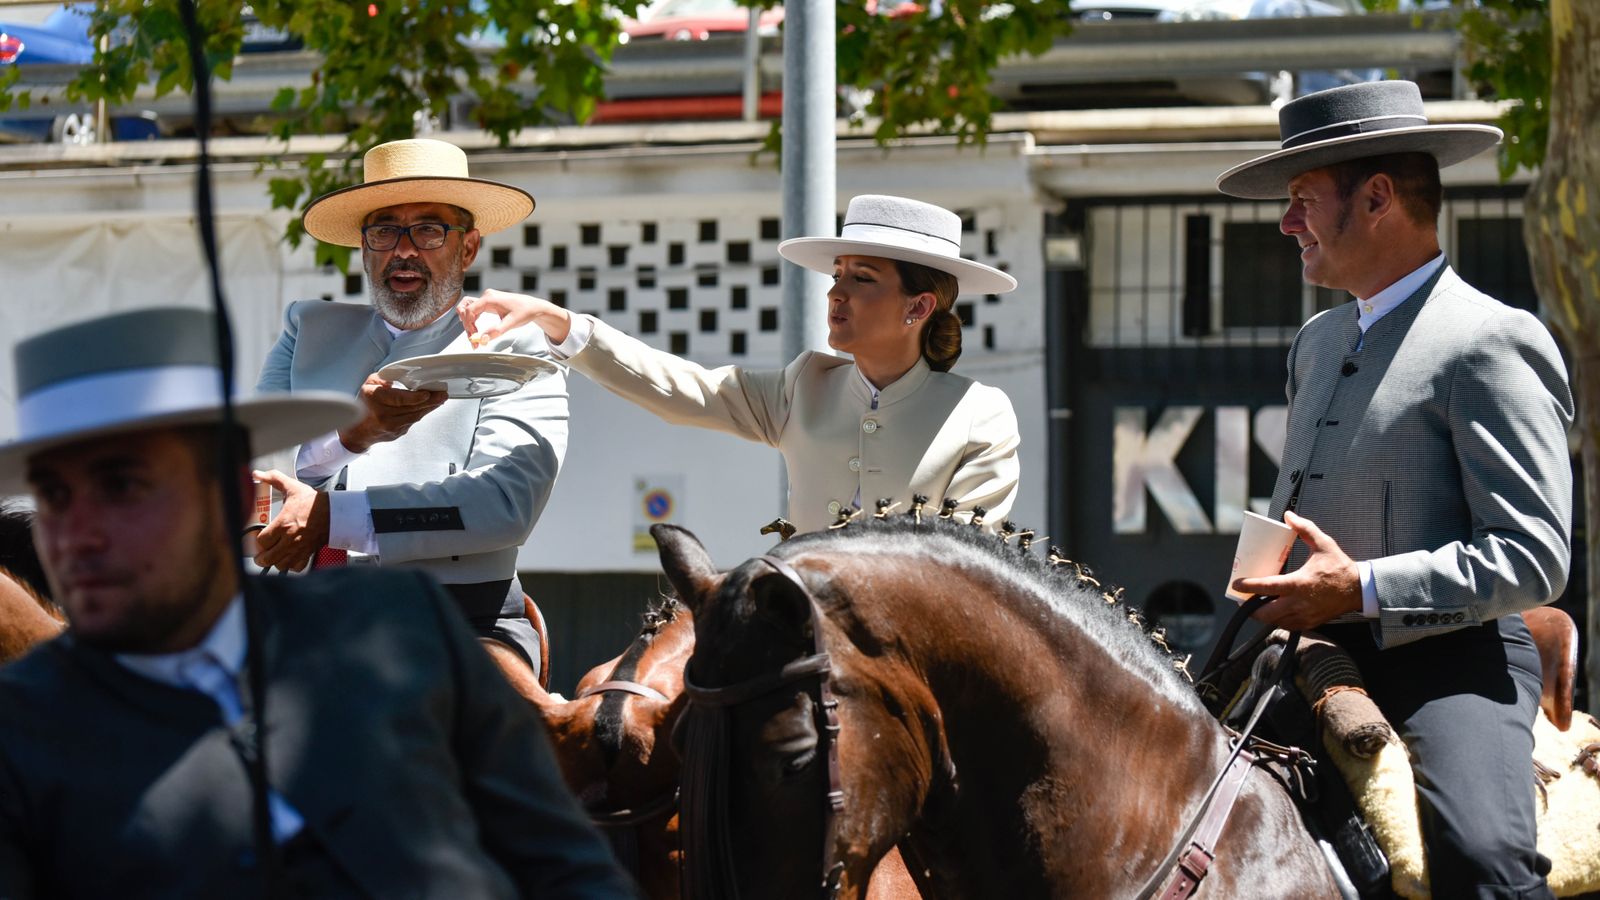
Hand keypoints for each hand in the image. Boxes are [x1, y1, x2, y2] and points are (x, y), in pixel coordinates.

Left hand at [251, 470, 329, 572]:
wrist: (335, 512)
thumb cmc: (314, 503)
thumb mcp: (292, 487)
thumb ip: (274, 479)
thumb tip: (258, 474)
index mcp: (283, 524)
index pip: (261, 541)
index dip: (257, 541)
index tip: (258, 538)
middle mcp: (290, 539)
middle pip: (267, 558)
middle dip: (261, 557)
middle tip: (261, 553)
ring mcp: (299, 548)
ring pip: (280, 565)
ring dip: (275, 562)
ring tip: (273, 556)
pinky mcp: (308, 553)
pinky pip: (296, 567)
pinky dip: (291, 565)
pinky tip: (289, 558)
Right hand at [338, 374, 445, 453]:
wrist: (358, 431)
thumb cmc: (364, 404)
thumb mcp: (369, 385)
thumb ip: (384, 377)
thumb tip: (400, 375)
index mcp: (375, 399)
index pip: (398, 398)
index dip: (414, 397)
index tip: (427, 394)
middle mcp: (383, 414)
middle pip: (411, 407)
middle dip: (430, 401)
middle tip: (443, 394)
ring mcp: (391, 426)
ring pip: (415, 415)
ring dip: (430, 407)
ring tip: (440, 399)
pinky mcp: (398, 433)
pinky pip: (413, 421)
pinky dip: (422, 413)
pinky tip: (430, 406)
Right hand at [458, 289, 571, 344]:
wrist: (533, 307)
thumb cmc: (525, 311)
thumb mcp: (512, 323)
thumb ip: (497, 331)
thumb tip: (483, 339)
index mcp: (490, 298)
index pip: (469, 310)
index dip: (468, 325)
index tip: (474, 337)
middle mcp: (486, 296)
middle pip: (466, 309)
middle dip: (466, 324)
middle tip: (472, 339)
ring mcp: (487, 299)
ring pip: (468, 310)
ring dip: (467, 323)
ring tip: (473, 336)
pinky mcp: (489, 304)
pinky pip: (475, 311)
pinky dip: (473, 321)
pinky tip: (477, 332)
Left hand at [1231, 510, 1361, 629]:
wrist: (1359, 589)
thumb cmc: (1340, 566)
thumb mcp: (1323, 544)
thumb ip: (1305, 528)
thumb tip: (1288, 515)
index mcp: (1299, 583)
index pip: (1267, 587)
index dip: (1248, 587)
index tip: (1236, 584)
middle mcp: (1299, 603)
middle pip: (1265, 613)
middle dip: (1250, 608)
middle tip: (1242, 597)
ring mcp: (1305, 616)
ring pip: (1274, 622)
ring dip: (1262, 615)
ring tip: (1255, 604)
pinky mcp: (1310, 623)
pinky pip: (1287, 625)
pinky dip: (1277, 620)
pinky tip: (1273, 610)